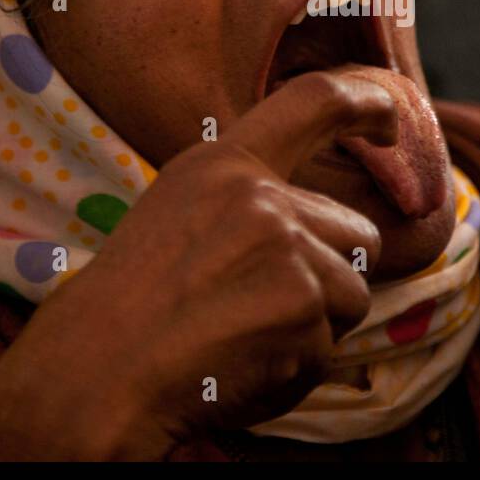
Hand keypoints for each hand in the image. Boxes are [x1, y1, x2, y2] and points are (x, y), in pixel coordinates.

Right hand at [0, 71, 391, 459]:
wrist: (88, 377)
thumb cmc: (124, 313)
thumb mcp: (179, 220)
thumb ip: (248, 209)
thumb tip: (331, 233)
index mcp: (221, 165)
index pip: (313, 102)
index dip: (364, 103)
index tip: (391, 116)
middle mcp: (260, 196)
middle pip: (357, 236)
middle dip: (327, 281)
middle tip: (250, 310)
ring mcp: (286, 247)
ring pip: (351, 298)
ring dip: (309, 333)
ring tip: (234, 340)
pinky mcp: (301, 304)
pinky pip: (327, 352)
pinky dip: (291, 374)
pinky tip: (235, 369)